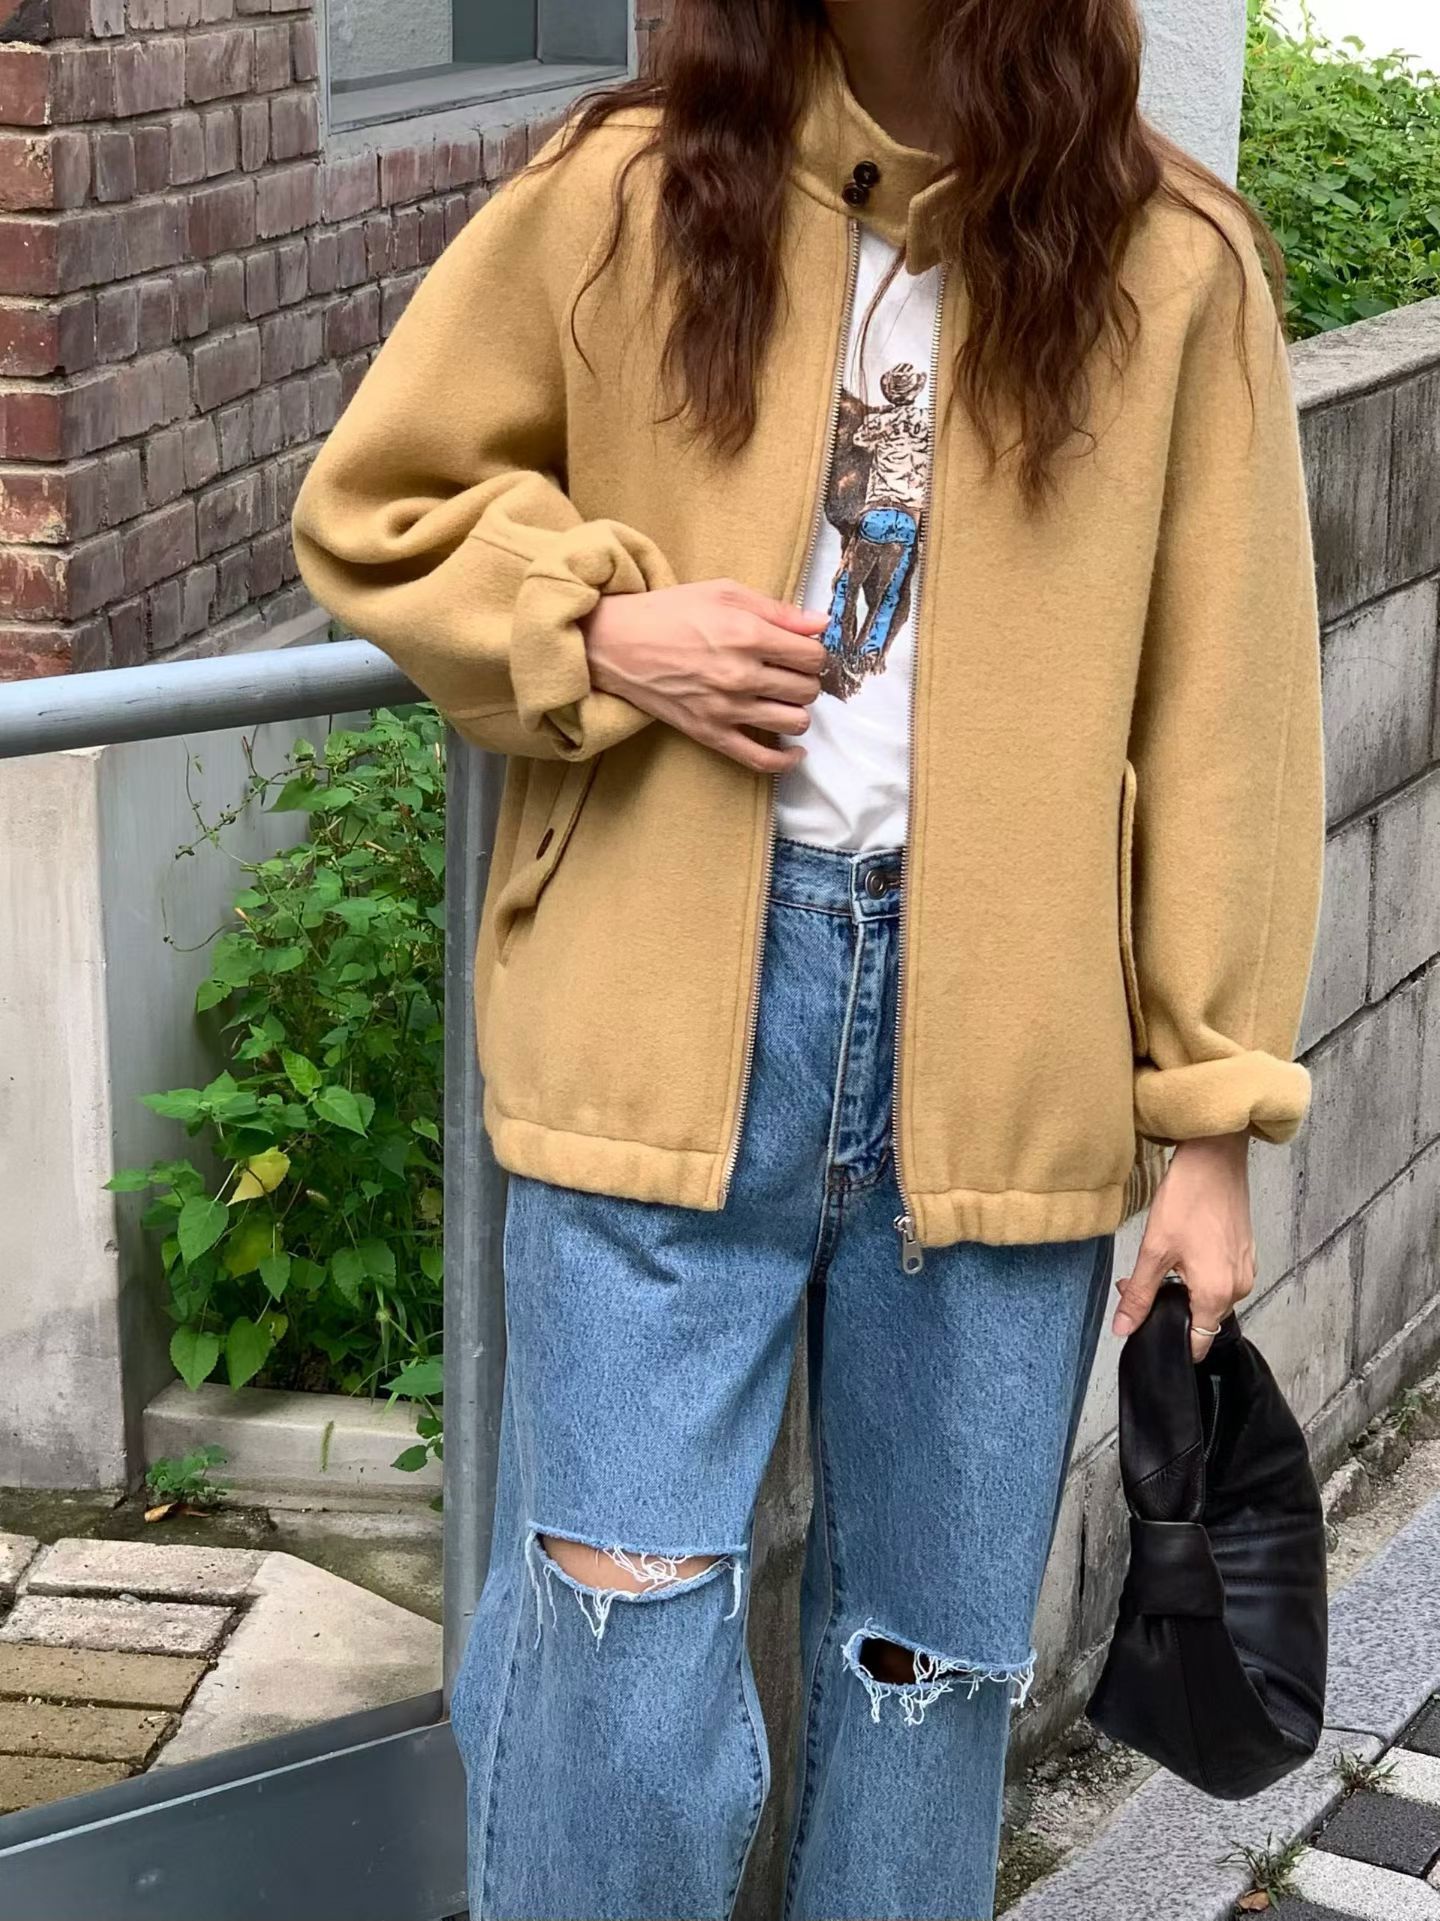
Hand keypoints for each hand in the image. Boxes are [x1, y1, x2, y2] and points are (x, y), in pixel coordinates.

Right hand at [583, 580, 828, 773]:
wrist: (617, 644)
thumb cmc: (670, 613)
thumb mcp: (724, 592)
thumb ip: (777, 609)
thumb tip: (821, 623)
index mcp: (748, 634)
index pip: (812, 656)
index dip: (815, 653)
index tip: (802, 651)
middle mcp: (740, 675)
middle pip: (806, 689)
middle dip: (806, 679)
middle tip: (790, 672)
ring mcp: (726, 709)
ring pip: (794, 722)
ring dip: (797, 710)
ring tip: (783, 699)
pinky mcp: (710, 734)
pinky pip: (761, 760)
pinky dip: (786, 760)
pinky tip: (796, 751)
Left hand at [1112, 1133, 1256, 1361]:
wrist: (1214, 1159)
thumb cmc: (1187, 1199)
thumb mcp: (1154, 1251)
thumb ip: (1139, 1295)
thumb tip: (1124, 1328)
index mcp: (1217, 1294)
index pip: (1198, 1343)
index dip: (1170, 1339)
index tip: (1147, 1323)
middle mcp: (1239, 1287)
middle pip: (1202, 1319)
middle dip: (1169, 1308)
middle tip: (1136, 1283)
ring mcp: (1245, 1269)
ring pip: (1209, 1297)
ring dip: (1182, 1289)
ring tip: (1156, 1262)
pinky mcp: (1243, 1253)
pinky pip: (1219, 1278)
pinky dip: (1197, 1274)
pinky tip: (1178, 1251)